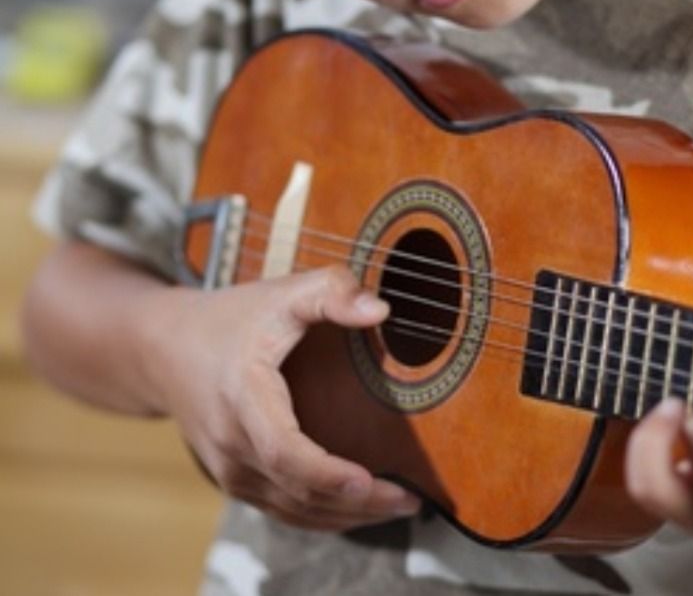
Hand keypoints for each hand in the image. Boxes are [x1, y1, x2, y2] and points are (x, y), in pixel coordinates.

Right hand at [146, 265, 419, 530]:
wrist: (163, 349)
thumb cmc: (232, 317)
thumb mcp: (282, 293)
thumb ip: (332, 292)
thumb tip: (380, 310)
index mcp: (244, 396)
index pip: (284, 451)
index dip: (326, 473)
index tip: (368, 481)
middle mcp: (232, 443)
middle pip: (298, 491)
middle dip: (358, 503)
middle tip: (412, 500)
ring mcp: (230, 470)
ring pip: (293, 509)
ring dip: (346, 516)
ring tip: (399, 505)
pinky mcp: (234, 481)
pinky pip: (282, 509)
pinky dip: (323, 514)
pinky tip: (360, 507)